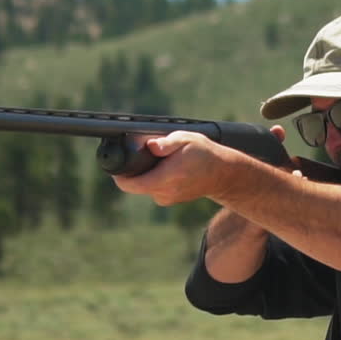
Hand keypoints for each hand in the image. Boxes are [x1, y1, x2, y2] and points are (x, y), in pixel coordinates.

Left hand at [112, 126, 297, 205]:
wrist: (223, 174)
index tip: (116, 165)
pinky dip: (154, 178)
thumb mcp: (187, 140)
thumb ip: (166, 143)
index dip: (119, 176)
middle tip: (141, 156)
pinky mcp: (170, 199)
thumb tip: (151, 146)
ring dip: (145, 174)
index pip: (131, 184)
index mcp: (165, 178)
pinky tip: (165, 168)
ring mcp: (167, 199)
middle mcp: (164, 193)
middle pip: (135, 185)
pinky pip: (153, 188)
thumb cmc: (205, 154)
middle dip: (134, 171)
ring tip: (158, 160)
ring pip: (144, 186)